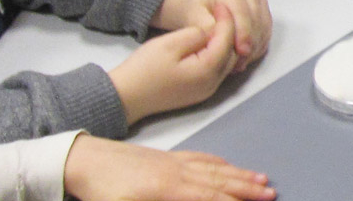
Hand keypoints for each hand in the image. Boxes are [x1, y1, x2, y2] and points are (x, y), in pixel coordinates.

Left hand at [63, 134, 274, 200]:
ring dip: (238, 173)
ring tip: (261, 178)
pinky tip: (225, 163)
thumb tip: (192, 200)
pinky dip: (218, 161)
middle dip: (246, 188)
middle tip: (271, 192)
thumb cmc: (98, 189)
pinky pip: (199, 157)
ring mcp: (171, 161)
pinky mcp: (164, 156)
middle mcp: (176, 171)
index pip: (208, 197)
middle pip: (218, 180)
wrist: (81, 158)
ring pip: (213, 167)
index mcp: (167, 188)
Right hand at [108, 16, 236, 124]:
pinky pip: (217, 71)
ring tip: (217, 25)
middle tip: (222, 13)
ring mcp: (206, 91)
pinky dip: (218, 55)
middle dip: (231, 32)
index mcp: (207, 71)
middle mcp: (212, 84)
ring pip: (227, 63)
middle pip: (233, 53)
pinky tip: (210, 43)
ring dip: (225, 44)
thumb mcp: (169, 44)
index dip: (226, 20)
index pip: (227, 40)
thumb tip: (210, 31)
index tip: (221, 4)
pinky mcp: (199, 93)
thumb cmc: (144, 69)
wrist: (125, 97)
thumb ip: (195, 35)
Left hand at [154, 0, 271, 71]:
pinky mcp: (264, 10)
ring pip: (264, 27)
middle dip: (250, 44)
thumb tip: (218, 39)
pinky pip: (267, 31)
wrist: (201, 3)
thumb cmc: (196, 9)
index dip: (243, 33)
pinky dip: (259, 46)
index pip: (242, 12)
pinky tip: (247, 57)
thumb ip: (205, 26)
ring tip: (241, 62)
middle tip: (239, 63)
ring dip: (255, 47)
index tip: (241, 52)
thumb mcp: (193, 16)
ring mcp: (258, 0)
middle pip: (256, 21)